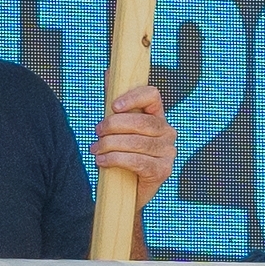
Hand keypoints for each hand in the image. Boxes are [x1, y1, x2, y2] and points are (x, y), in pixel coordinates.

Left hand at [91, 81, 177, 197]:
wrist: (125, 192)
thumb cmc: (121, 155)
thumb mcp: (116, 127)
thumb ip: (114, 101)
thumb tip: (108, 73)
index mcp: (157, 116)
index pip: (153, 96)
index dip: (134, 97)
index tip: (114, 106)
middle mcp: (168, 132)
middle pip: (143, 122)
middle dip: (114, 126)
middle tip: (97, 132)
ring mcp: (168, 153)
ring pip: (138, 143)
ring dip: (111, 145)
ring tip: (96, 149)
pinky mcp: (163, 171)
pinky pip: (139, 161)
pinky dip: (116, 160)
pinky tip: (102, 161)